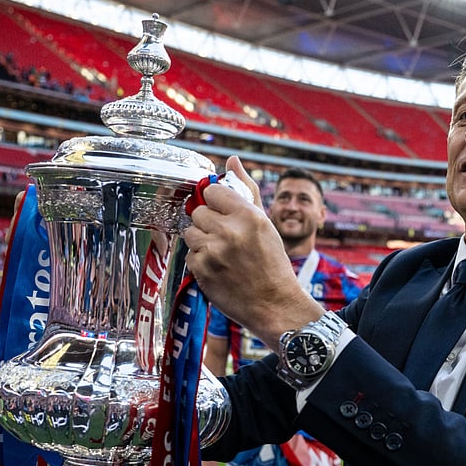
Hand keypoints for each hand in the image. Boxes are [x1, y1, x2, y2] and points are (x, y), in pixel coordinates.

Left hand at [183, 156, 323, 348]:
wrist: (275, 304)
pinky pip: (190, 255)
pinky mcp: (202, 271)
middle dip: (208, 224)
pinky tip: (219, 269)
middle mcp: (229, 231)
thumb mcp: (265, 223)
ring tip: (222, 254)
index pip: (212, 191)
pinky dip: (201, 262)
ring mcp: (213, 252)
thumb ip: (246, 189)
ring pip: (190, 233)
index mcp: (248, 215)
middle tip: (225, 239)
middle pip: (198, 212)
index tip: (224, 214)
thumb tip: (232, 161)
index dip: (217, 203)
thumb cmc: (272, 264)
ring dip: (202, 242)